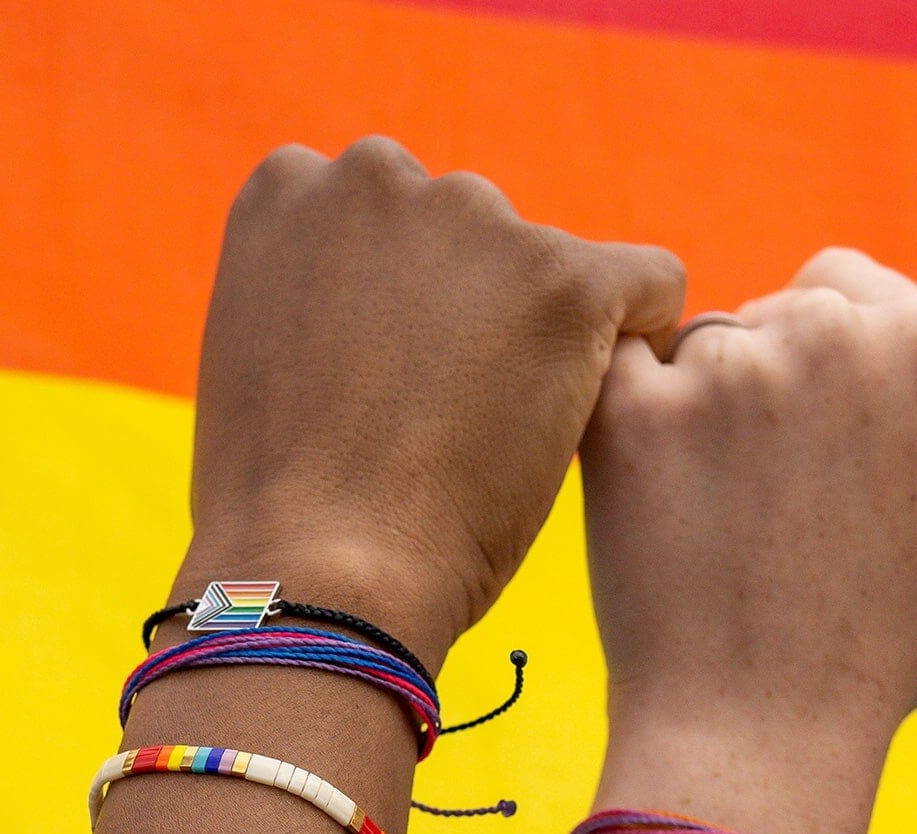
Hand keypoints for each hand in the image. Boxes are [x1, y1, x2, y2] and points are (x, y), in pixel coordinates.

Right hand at [186, 136, 684, 668]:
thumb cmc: (285, 509)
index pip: (381, 220)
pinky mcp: (564, 282)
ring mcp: (473, 221)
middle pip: (467, 239)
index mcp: (292, 190)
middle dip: (470, 317)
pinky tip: (600, 417)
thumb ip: (324, 304)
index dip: (401, 309)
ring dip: (540, 341)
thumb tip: (388, 316)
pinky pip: (649, 285)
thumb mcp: (267, 365)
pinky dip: (641, 342)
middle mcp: (375, 178)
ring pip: (547, 273)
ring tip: (497, 448)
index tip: (394, 384)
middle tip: (445, 429)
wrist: (322, 572)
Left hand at [579, 249, 916, 833]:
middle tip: (776, 507)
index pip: (849, 291)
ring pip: (698, 350)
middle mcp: (824, 334)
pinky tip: (656, 492)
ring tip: (723, 521)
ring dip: (701, 407)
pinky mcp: (630, 416)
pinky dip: (629, 420)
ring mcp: (720, 371)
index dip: (831, 377)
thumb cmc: (885, 639)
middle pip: (771, 314)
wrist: (757, 729)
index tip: (823, 464)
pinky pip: (619, 374)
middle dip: (771, 387)